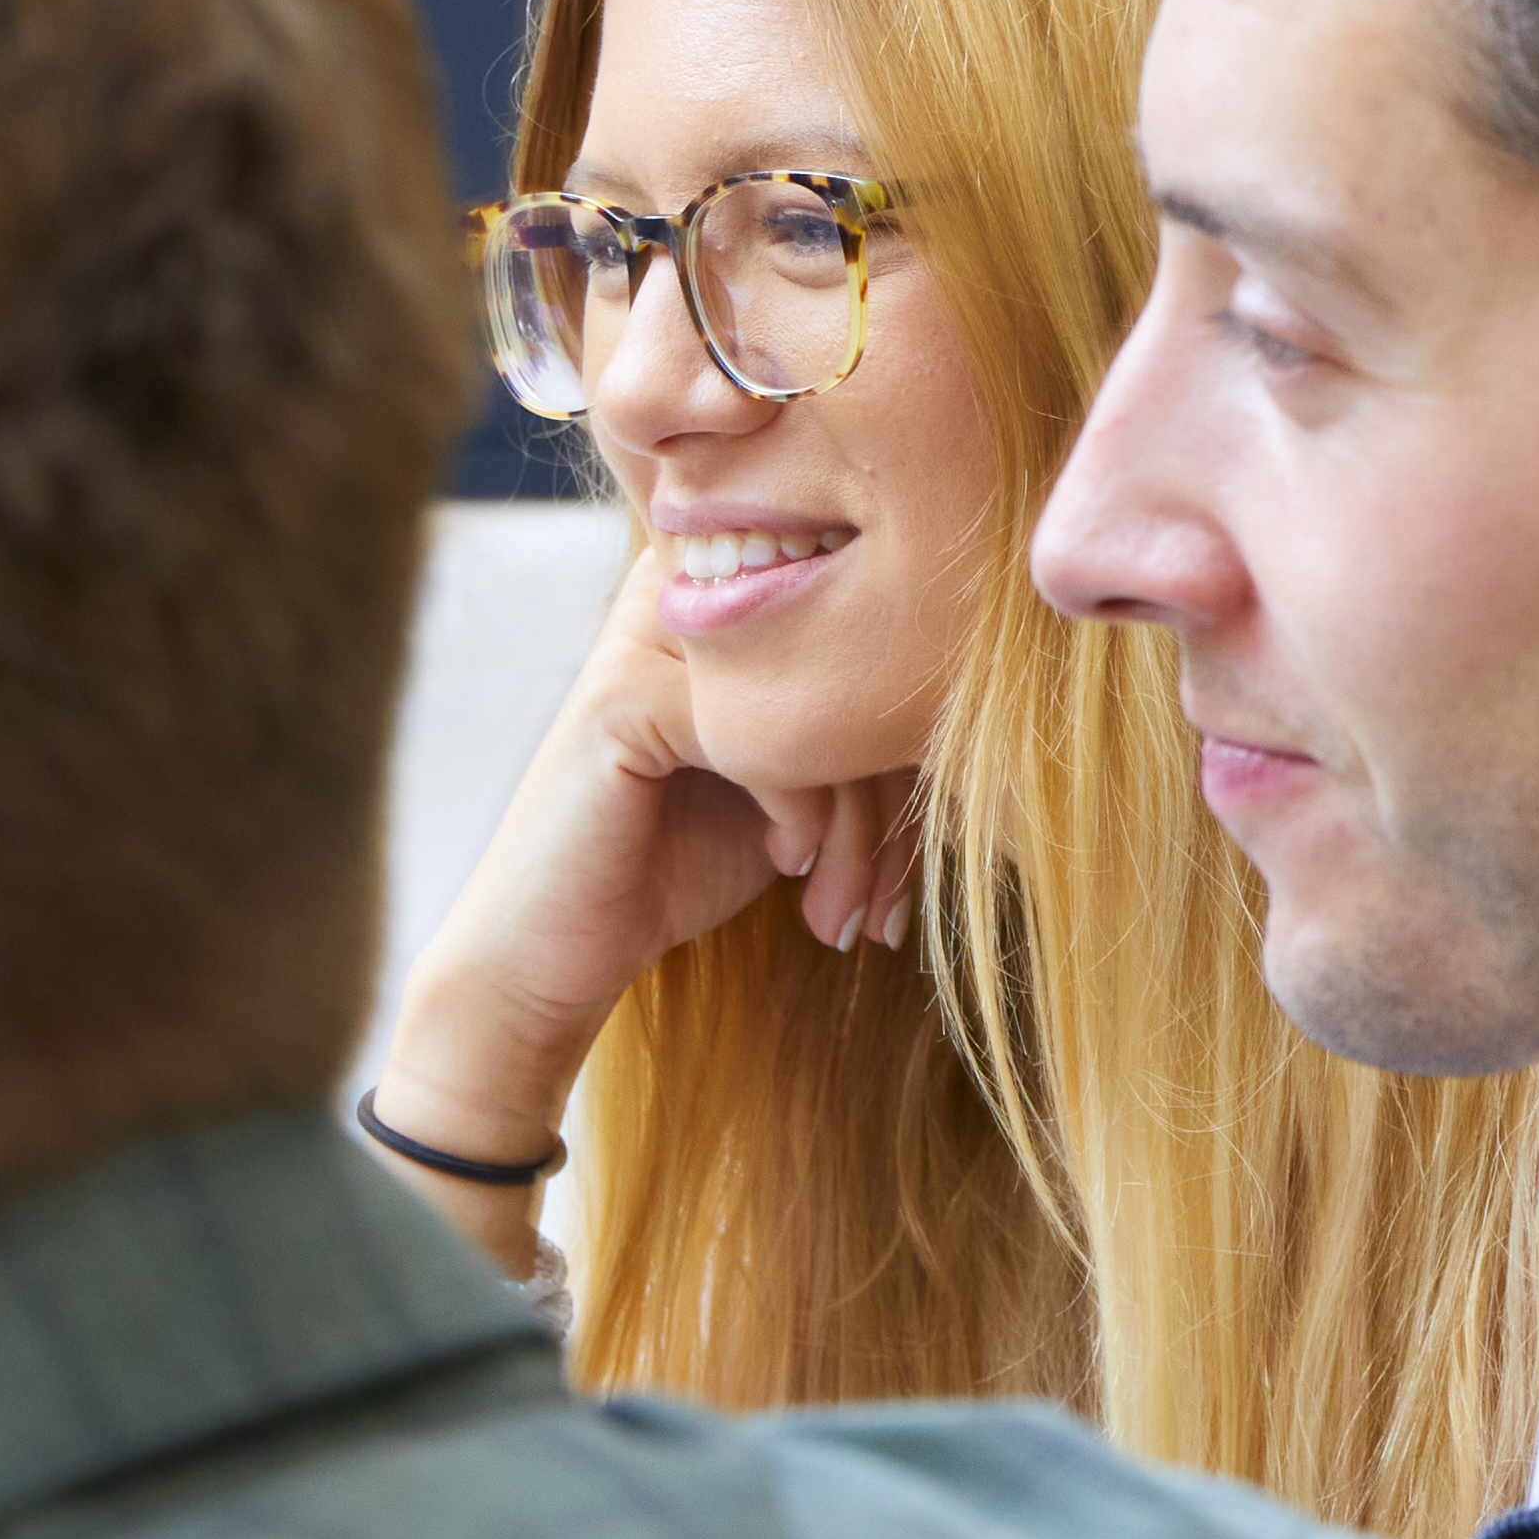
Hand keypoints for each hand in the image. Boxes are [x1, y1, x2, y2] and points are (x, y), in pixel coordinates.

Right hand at [370, 548, 919, 1262]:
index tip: (920, 846)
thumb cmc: (679, 864)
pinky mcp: (625, 696)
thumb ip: (860, 731)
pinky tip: (788, 868)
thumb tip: (983, 722)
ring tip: (844, 906)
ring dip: (855, 822)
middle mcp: (694, 591)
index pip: (874, 626)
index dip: (914, 737)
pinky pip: (765, 737)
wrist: (555, 947)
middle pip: (860, 658)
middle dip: (896, 791)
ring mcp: (652, 634)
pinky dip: (801, 812)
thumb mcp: (793, 789)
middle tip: (889, 893)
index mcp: (736, 595)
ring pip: (824, 700)